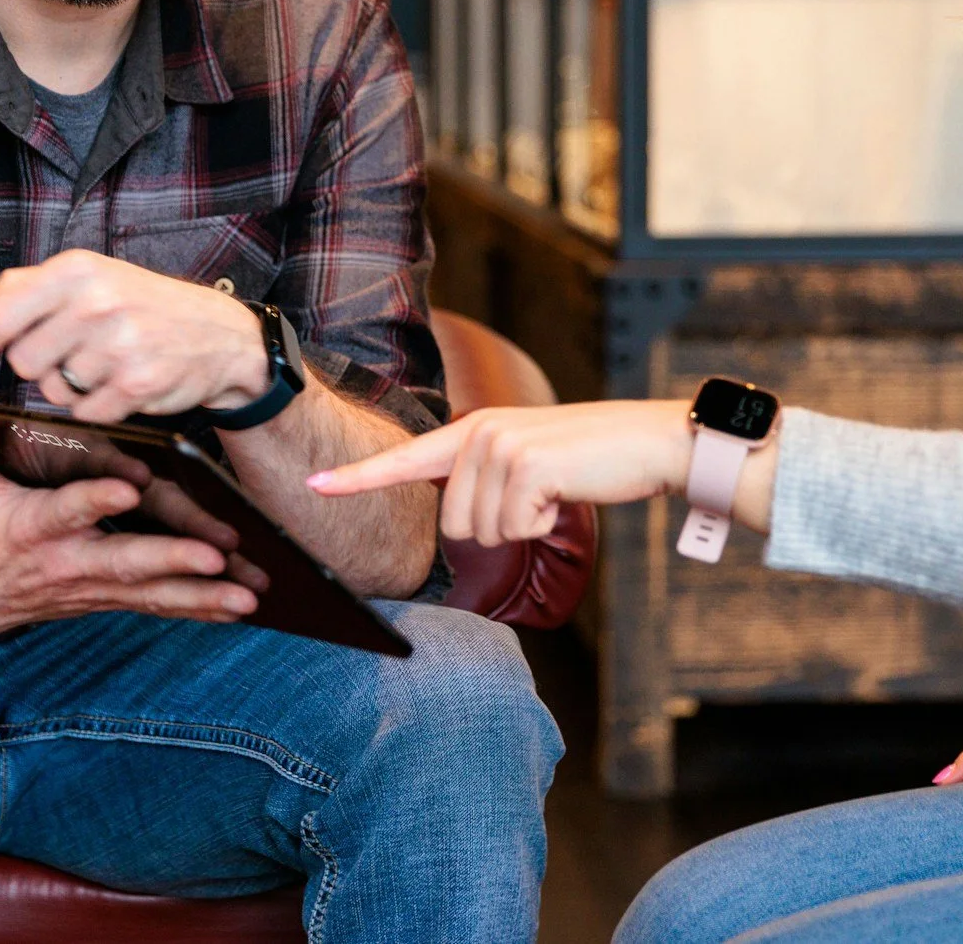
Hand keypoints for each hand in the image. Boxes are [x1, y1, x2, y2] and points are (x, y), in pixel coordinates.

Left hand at [0, 249, 267, 422]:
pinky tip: (122, 386)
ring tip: (107, 367)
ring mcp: (116, 342)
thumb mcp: (94, 276)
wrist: (220, 335)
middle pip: (23, 362)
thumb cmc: (146, 306)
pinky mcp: (135, 382)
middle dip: (41, 369)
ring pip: (55, 390)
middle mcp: (94, 302)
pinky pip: (86, 412)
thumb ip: (34, 289)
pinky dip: (98, 409)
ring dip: (73, 389)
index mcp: (75, 270)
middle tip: (74, 357)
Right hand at [0, 410, 257, 636]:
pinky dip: (198, 609)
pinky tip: (238, 610)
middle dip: (171, 561)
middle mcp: (69, 562)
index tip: (131, 487)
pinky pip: (156, 606)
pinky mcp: (107, 599)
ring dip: (201, 597)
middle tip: (215, 558)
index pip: (68, 510)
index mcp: (35, 527)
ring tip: (247, 598)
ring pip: (151, 594)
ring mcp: (91, 587)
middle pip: (125, 562)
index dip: (96, 499)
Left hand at [307, 401, 694, 545]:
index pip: (403, 458)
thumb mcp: (529, 461)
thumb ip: (486, 479)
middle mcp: (478, 431)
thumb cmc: (593, 460)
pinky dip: (544, 527)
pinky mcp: (526, 464)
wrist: (650, 441)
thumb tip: (459, 522)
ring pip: (482, 532)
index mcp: (473, 430)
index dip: (356, 477)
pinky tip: (566, 495)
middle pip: (452, 525)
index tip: (312, 486)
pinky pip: (515, 530)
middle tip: (538, 500)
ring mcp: (500, 445)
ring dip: (523, 528)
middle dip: (496, 529)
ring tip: (554, 492)